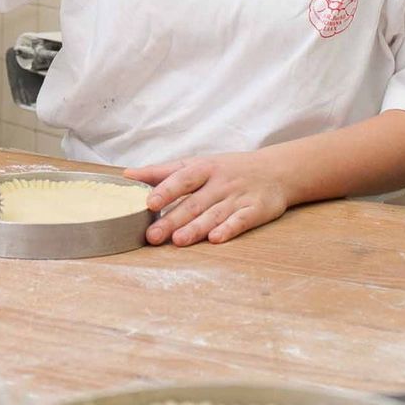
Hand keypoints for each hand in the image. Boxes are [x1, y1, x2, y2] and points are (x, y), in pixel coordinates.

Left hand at [123, 151, 291, 246]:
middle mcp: (220, 183)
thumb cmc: (228, 169)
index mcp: (204, 168)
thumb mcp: (197, 164)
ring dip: (196, 228)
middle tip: (152, 236)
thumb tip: (128, 175)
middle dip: (173, 220)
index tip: (149, 203)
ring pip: (214, 214)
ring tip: (178, 241)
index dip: (166, 191)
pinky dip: (228, 229)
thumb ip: (163, 171)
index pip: (182, 179)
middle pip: (194, 203)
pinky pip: (241, 221)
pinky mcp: (255, 211)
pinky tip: (215, 239)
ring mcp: (238, 198)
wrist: (276, 171)